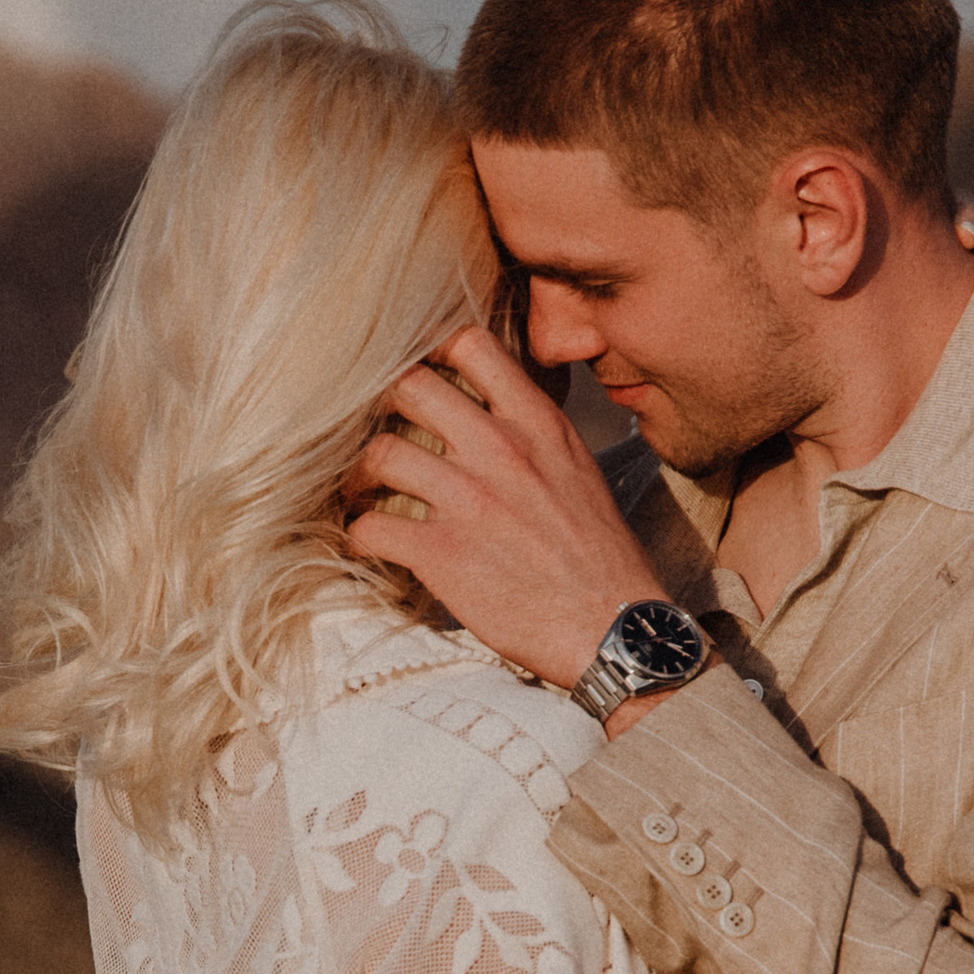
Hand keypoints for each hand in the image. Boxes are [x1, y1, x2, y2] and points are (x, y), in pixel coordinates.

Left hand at [346, 323, 658, 684]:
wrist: (613, 628)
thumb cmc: (601, 557)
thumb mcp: (578, 470)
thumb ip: (534, 436)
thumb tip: (497, 418)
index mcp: (537, 424)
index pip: (471, 345)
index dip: (430, 351)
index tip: (418, 374)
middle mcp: (500, 450)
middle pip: (409, 386)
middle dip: (380, 406)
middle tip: (374, 431)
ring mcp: (468, 500)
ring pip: (380, 453)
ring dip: (360, 473)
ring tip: (362, 490)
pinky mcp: (442, 553)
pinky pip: (370, 527)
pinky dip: (359, 533)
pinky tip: (368, 541)